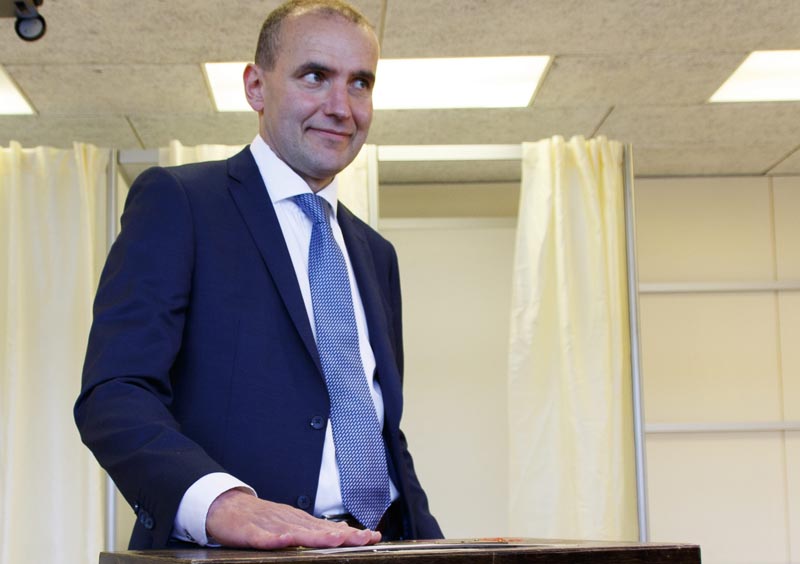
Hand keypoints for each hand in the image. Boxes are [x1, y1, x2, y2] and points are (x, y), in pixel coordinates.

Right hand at [205, 488, 381, 548]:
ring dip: (317, 536)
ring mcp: (271, 525)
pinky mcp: (251, 532)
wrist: (225, 506)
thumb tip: (341, 535)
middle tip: (365, 538)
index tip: (373, 536)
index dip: (352, 533)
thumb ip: (313, 531)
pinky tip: (285, 540)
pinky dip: (275, 538)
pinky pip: (264, 537)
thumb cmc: (259, 518)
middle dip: (344, 535)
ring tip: (336, 540)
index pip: (330, 528)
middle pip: (320, 529)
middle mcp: (290, 521)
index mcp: (300, 521)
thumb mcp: (289, 523)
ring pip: (297, 532)